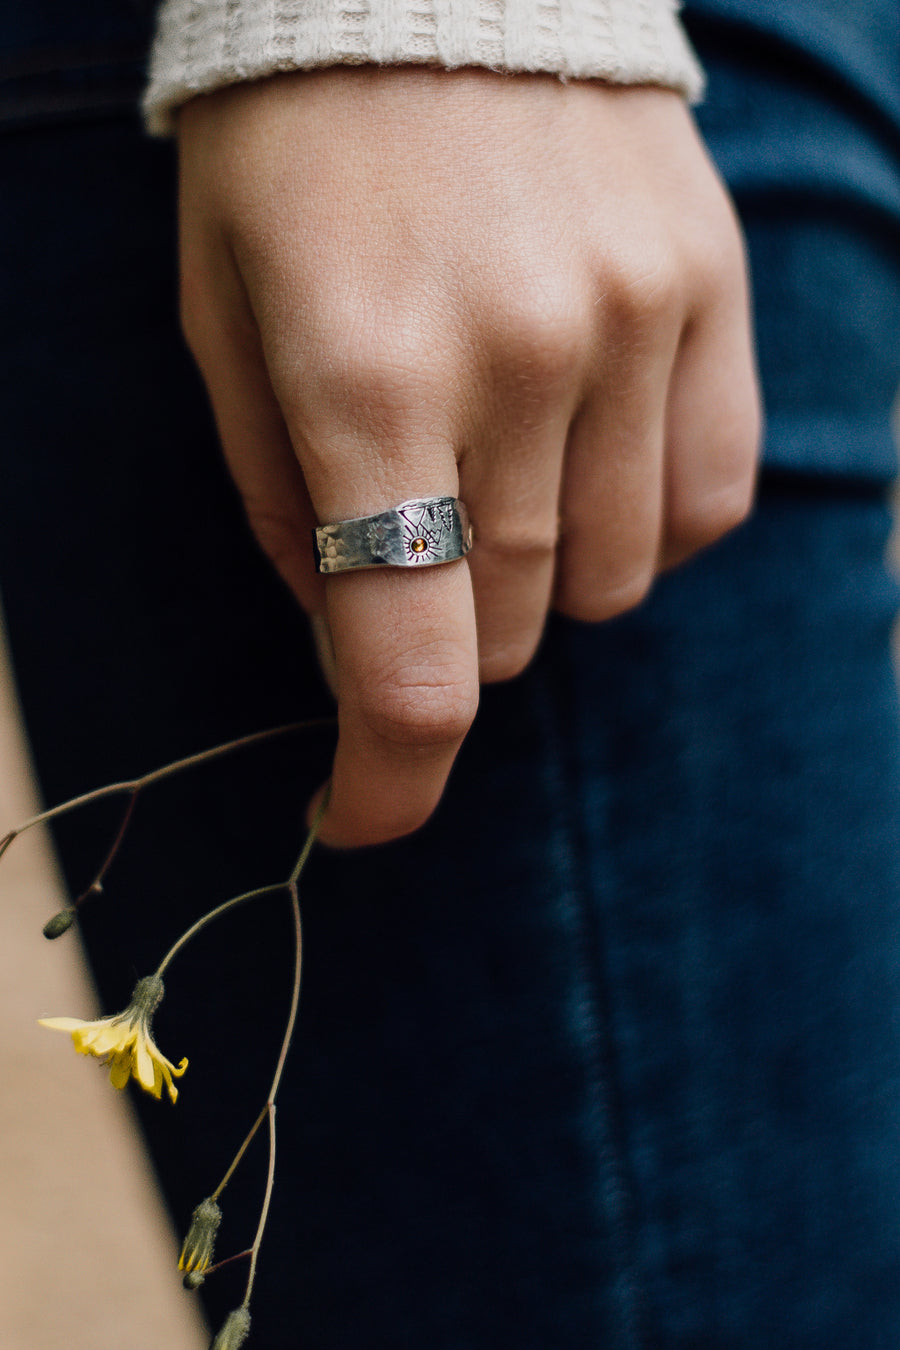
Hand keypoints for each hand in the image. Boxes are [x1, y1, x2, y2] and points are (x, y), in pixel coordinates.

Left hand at [177, 67, 759, 846]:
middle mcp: (519, 360)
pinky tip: (594, 460)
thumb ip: (281, 500)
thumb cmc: (291, 150)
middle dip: (453, 633)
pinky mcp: (713, 289)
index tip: (361, 818)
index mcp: (362, 375)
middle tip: (416, 548)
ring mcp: (635, 322)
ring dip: (546, 582)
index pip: (410, 661)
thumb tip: (352, 637)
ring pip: (614, 584)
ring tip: (505, 477)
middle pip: (513, 632)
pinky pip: (710, 501)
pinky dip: (647, 526)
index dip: (388, 778)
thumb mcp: (221, 319)